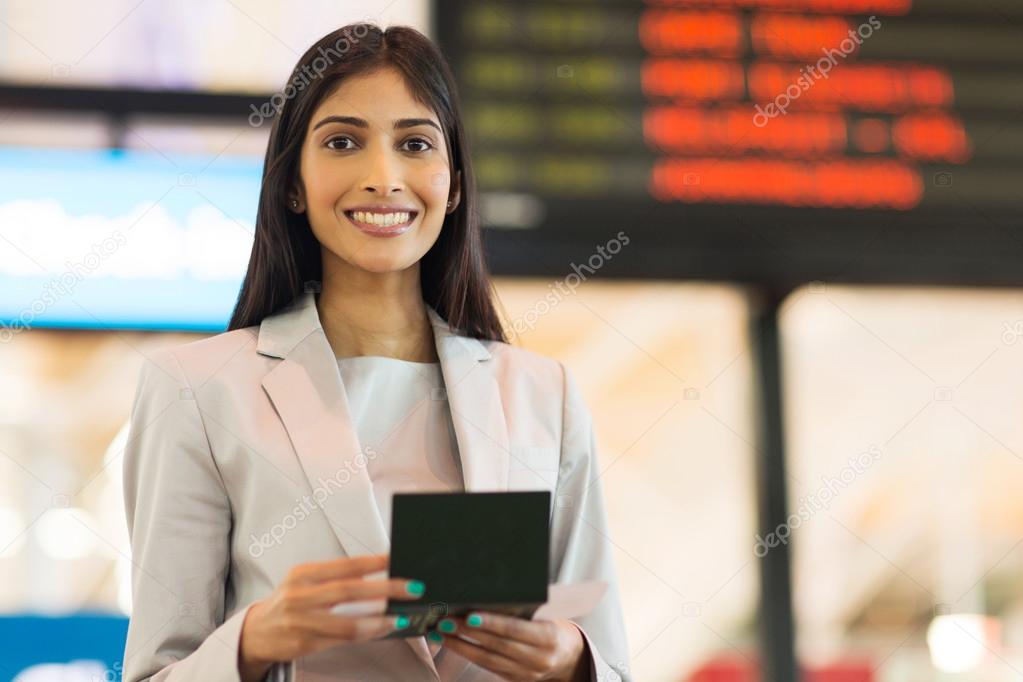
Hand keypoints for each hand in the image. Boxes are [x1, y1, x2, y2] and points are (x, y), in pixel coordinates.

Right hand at [237, 554, 423, 680]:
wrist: (255, 632)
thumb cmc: (289, 602)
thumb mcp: (304, 582)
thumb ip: (335, 577)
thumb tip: (377, 573)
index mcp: (303, 574)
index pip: (345, 565)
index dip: (373, 562)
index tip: (397, 559)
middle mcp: (299, 596)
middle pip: (349, 590)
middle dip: (385, 589)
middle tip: (412, 588)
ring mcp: (300, 622)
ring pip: (346, 622)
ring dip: (377, 620)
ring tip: (400, 617)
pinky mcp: (303, 644)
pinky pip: (340, 640)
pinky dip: (364, 634)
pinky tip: (380, 630)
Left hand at [431, 613, 589, 681]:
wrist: (569, 656)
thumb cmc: (553, 625)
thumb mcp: (547, 614)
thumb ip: (525, 607)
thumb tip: (489, 592)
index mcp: (549, 637)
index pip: (516, 629)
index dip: (493, 623)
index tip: (470, 616)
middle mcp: (538, 658)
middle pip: (498, 645)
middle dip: (469, 632)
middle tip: (446, 619)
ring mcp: (526, 672)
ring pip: (488, 659)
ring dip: (461, 645)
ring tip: (441, 631)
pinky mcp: (515, 679)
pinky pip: (488, 666)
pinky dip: (468, 653)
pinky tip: (452, 643)